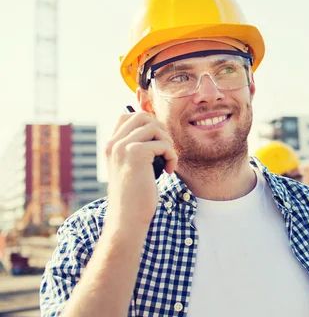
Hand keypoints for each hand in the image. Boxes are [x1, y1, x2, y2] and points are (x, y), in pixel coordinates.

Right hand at [104, 111, 177, 227]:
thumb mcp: (132, 168)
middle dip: (160, 130)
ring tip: (167, 160)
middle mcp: (113, 143)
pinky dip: (172, 156)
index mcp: (111, 146)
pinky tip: (168, 170)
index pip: (128, 116)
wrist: (127, 218)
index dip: (148, 123)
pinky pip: (164, 144)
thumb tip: (157, 128)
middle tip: (164, 150)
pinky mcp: (136, 153)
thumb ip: (137, 149)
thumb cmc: (134, 196)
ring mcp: (123, 147)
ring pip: (155, 126)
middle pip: (143, 116)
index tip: (157, 142)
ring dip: (168, 143)